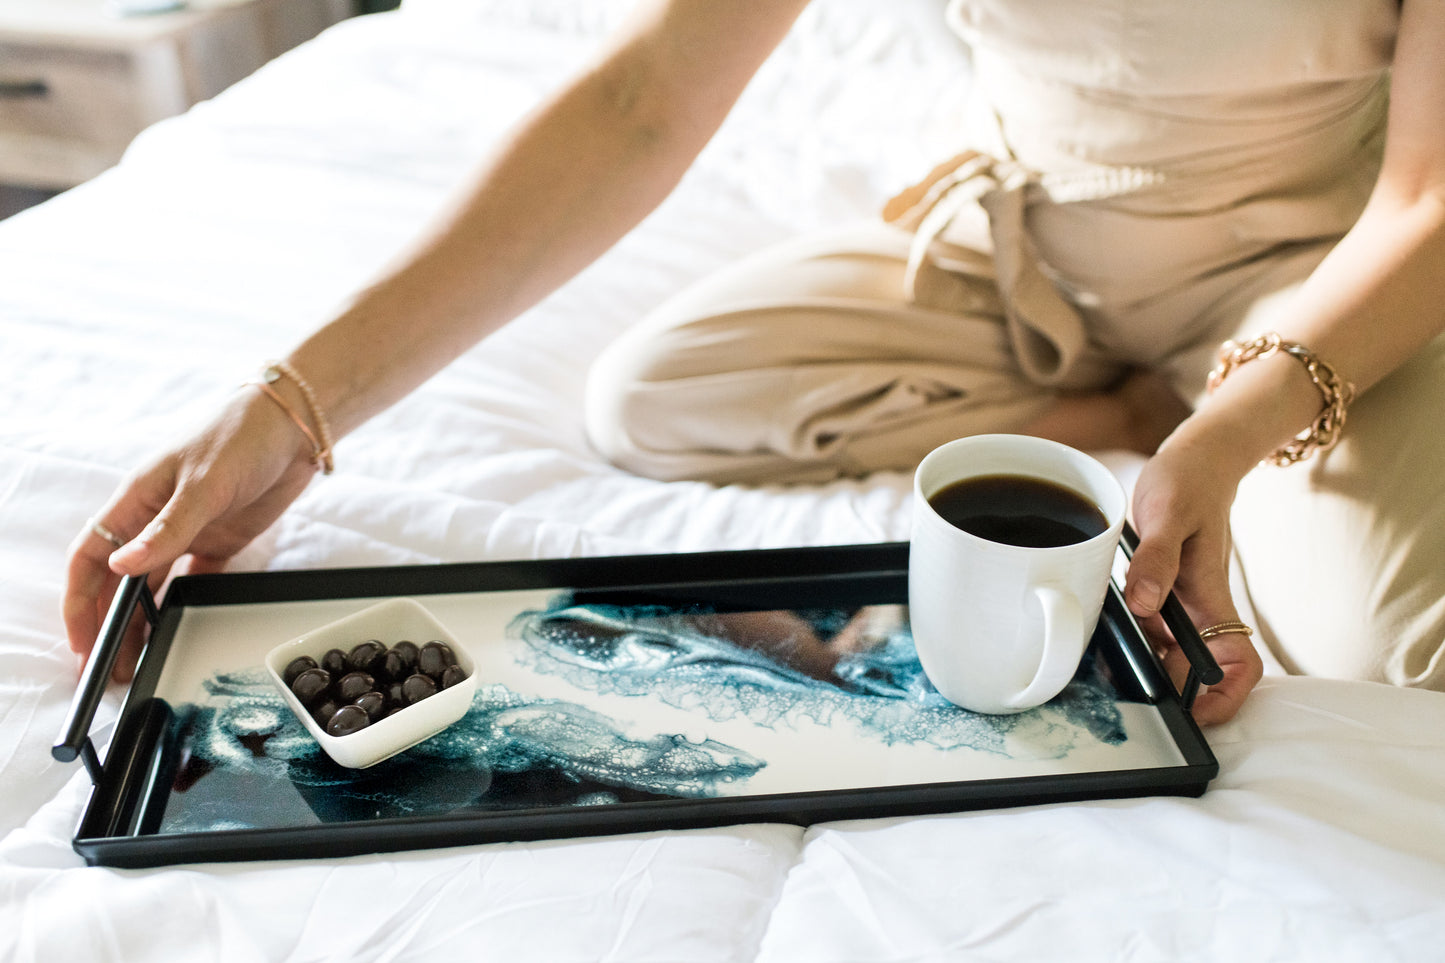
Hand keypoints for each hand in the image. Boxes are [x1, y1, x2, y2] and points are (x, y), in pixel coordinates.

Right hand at [63, 388, 320, 681]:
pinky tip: (175, 630)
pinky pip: (192, 579)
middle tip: (112, 667)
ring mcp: (186, 530)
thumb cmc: (240, 435)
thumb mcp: (203, 482)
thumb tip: (122, 566)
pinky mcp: (219, 540)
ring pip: (152, 585)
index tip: (82, 642)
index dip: (80, 601)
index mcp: (135, 500)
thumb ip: (167, 528)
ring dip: (142, 621)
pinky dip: (180, 605)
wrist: (294, 425)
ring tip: (138, 660)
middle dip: (109, 624)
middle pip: (118, 580)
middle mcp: (154, 518)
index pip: (91, 557)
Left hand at [1122, 430, 1263, 725]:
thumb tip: (1145, 605)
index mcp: (1211, 596)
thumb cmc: (1188, 481)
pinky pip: (1154, 628)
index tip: (1194, 712)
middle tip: (1127, 690)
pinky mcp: (1164, 591)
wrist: (1196, 459)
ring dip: (1148, 665)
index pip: (1239, 663)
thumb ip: (1157, 560)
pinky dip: (1135, 638)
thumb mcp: (1168, 513)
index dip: (1226, 696)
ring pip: (1172, 653)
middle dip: (1172, 690)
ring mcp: (1183, 602)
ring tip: (1109, 665)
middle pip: (1200, 670)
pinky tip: (1107, 632)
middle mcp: (1201, 607)